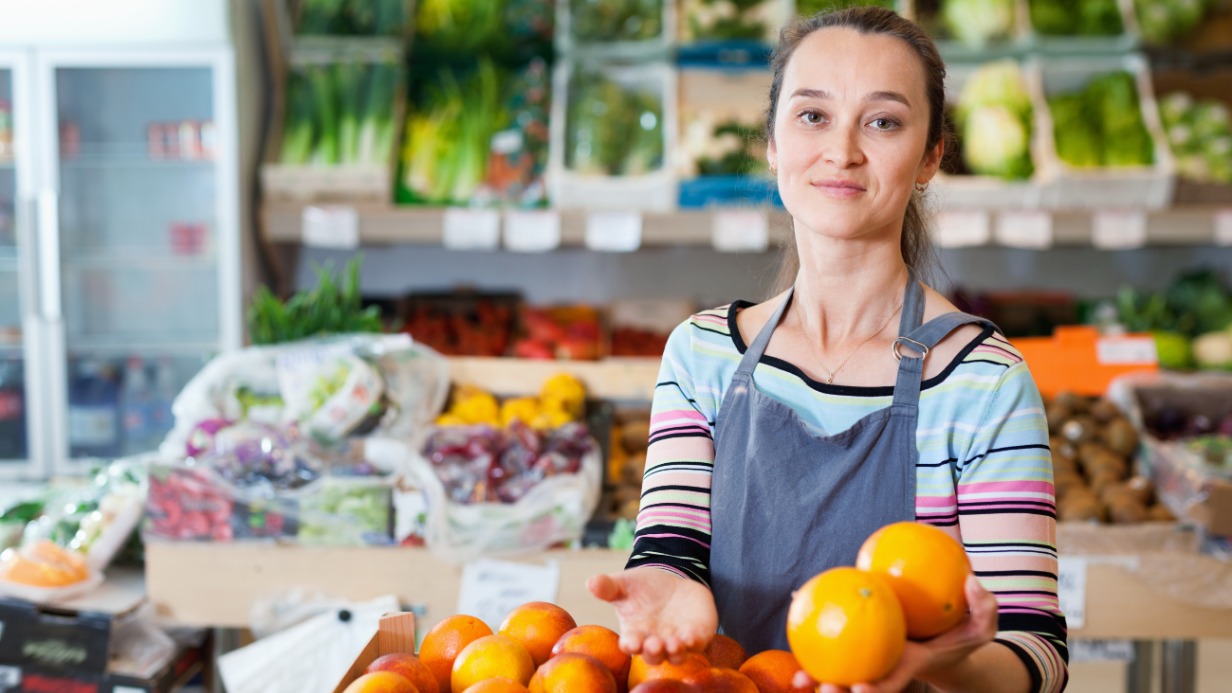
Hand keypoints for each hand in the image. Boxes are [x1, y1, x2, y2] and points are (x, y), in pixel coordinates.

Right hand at [587, 566, 717, 665]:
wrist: (671, 582)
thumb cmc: (642, 588)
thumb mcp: (624, 584)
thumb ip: (608, 586)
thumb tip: (591, 582)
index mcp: (635, 633)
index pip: (631, 645)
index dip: (630, 645)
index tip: (629, 642)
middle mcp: (655, 642)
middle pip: (654, 656)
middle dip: (654, 652)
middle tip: (654, 645)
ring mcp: (677, 640)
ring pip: (676, 655)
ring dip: (675, 652)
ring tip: (673, 644)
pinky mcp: (697, 634)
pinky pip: (697, 643)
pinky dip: (694, 642)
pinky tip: (691, 636)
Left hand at [793, 574, 999, 692]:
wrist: (944, 640)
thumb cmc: (962, 635)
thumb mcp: (983, 624)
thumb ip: (983, 606)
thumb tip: (970, 580)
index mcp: (909, 667)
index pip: (891, 684)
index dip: (875, 690)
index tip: (860, 690)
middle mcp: (886, 670)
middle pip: (859, 688)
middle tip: (822, 689)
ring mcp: (871, 662)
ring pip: (840, 674)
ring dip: (818, 679)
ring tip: (798, 678)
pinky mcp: (859, 647)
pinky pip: (835, 643)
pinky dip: (817, 633)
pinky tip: (799, 610)